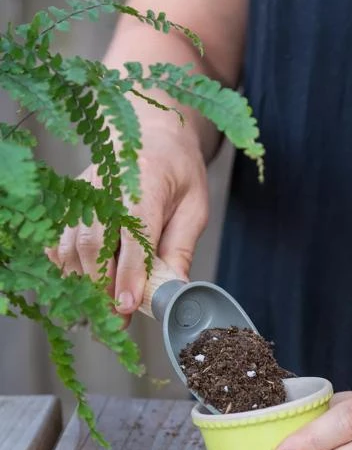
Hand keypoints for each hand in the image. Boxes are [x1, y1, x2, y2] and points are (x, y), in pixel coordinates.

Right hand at [48, 119, 208, 318]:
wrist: (151, 130)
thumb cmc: (178, 170)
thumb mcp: (194, 206)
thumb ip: (182, 247)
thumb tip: (176, 289)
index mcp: (144, 183)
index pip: (132, 235)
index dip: (129, 274)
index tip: (128, 305)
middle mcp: (106, 186)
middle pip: (93, 243)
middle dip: (103, 286)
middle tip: (117, 319)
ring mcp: (83, 192)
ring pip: (71, 244)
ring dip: (83, 282)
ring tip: (101, 311)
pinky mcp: (72, 200)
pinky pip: (58, 238)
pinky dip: (65, 265)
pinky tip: (80, 285)